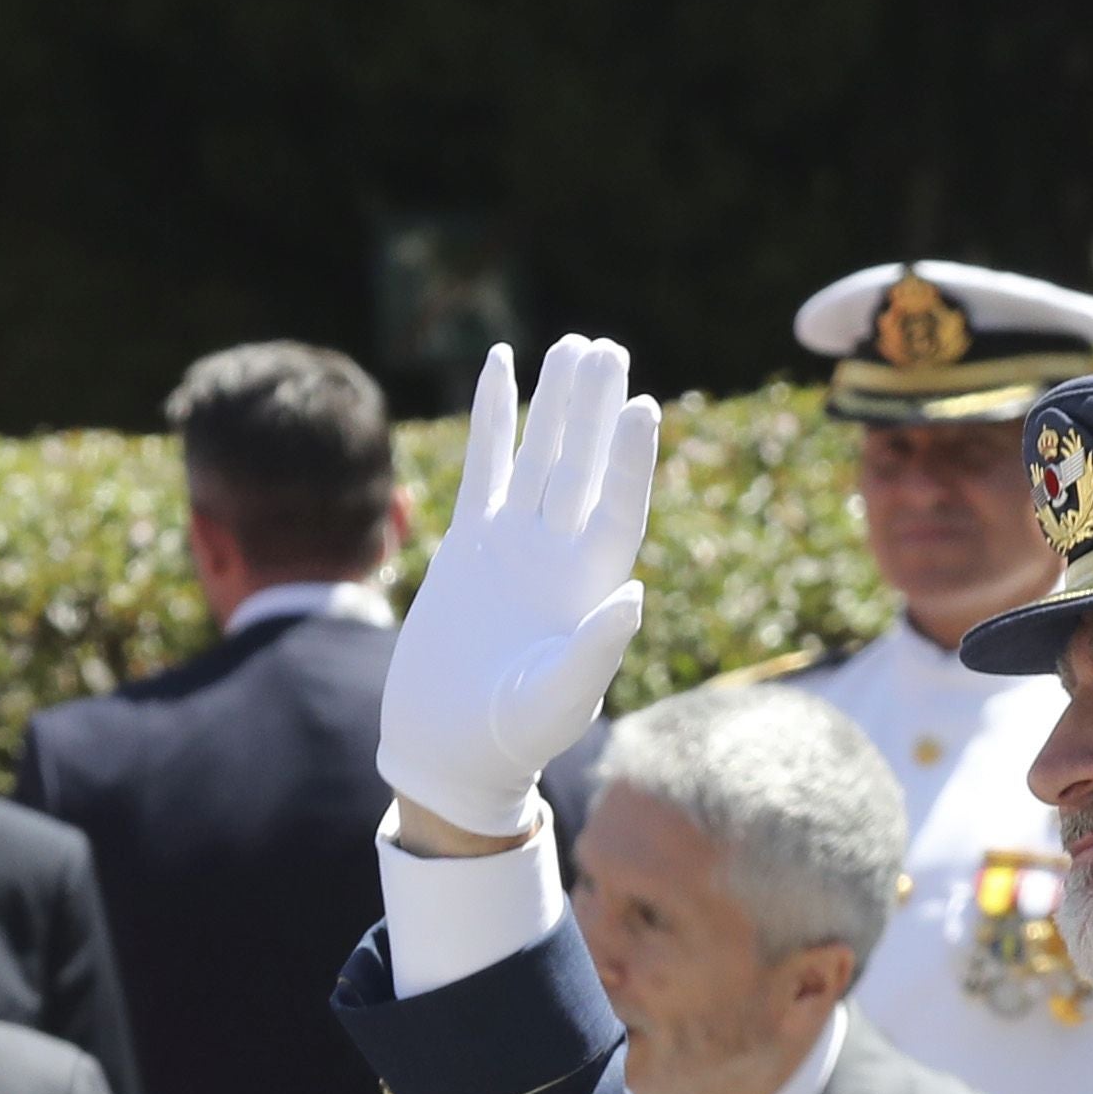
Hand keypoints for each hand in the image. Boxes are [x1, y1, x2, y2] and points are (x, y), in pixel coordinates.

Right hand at [377, 335, 655, 846]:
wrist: (451, 748)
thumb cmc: (511, 737)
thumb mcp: (556, 700)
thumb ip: (595, 652)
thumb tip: (636, 594)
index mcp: (590, 587)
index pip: (617, 508)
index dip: (629, 460)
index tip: (640, 405)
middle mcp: (559, 555)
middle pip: (584, 466)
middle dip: (595, 409)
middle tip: (608, 347)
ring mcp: (515, 543)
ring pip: (541, 455)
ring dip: (557, 403)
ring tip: (574, 344)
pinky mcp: (471, 543)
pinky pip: (486, 465)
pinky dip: (494, 416)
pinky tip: (501, 365)